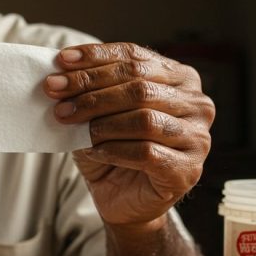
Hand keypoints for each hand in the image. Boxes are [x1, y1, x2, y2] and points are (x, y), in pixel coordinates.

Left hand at [44, 43, 213, 225]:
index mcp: (179, 77)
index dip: (96, 58)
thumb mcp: (98, 111)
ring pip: (144, 119)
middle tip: (57, 97)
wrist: (122, 198)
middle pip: (139, 86)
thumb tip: (59, 71)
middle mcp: (196, 103)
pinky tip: (94, 151)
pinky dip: (114, 149)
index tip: (61, 62)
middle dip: (91, 90)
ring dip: (101, 122)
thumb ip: (88, 88)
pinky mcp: (187, 169)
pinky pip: (147, 152)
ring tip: (71, 125)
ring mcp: (197, 137)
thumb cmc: (113, 148)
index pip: (135, 57)